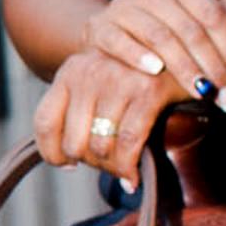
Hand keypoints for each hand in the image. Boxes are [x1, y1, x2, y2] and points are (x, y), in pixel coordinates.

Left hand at [34, 46, 193, 180]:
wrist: (181, 48)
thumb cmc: (134, 75)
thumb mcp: (97, 82)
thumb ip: (77, 111)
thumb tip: (66, 160)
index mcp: (69, 71)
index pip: (44, 122)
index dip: (52, 153)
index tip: (68, 165)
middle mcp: (89, 72)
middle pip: (73, 142)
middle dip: (90, 163)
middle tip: (105, 165)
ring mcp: (118, 79)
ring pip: (101, 146)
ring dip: (112, 168)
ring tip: (121, 168)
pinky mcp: (148, 90)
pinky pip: (129, 142)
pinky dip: (129, 167)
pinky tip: (133, 177)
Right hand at [77, 0, 225, 104]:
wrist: (115, 30)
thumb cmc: (170, 22)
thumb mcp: (201, 2)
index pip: (213, 15)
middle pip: (189, 30)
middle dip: (214, 67)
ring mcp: (122, 8)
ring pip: (159, 38)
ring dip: (184, 69)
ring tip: (204, 94)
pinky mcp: (99, 27)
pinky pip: (119, 40)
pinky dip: (137, 55)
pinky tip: (155, 73)